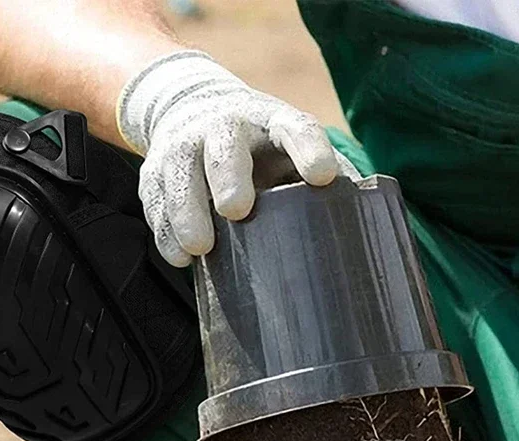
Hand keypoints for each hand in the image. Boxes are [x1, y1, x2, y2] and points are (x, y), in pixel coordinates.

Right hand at [118, 50, 358, 265]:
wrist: (189, 106)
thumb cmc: (258, 146)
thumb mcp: (291, 150)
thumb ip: (322, 182)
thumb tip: (364, 228)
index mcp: (272, 122)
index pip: (294, 128)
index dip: (309, 149)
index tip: (322, 177)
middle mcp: (225, 125)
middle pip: (224, 142)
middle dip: (229, 174)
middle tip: (236, 209)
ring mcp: (185, 144)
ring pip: (180, 169)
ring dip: (186, 209)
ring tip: (201, 248)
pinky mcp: (155, 168)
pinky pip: (154, 197)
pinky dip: (164, 229)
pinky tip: (180, 256)